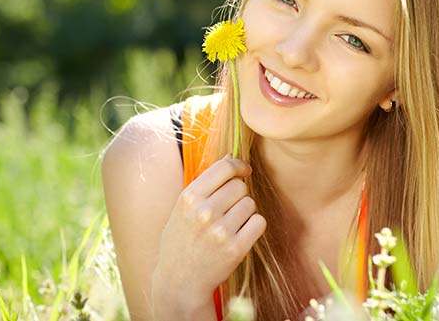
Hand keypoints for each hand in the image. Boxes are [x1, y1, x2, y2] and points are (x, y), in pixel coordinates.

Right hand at [151, 155, 266, 313]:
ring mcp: (220, 231)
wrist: (179, 282)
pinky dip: (253, 227)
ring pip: (250, 204)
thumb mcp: (183, 208)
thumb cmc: (182, 239)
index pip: (225, 167)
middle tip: (228, 210)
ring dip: (245, 212)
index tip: (245, 171)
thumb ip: (206, 182)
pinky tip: (239, 235)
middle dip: (238, 194)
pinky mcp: (235, 249)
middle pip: (240, 186)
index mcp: (189, 197)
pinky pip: (259, 222)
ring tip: (229, 226)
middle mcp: (204, 212)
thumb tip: (231, 156)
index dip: (239, 165)